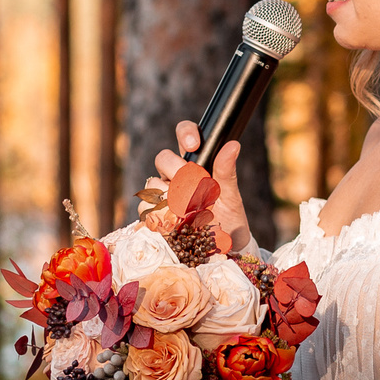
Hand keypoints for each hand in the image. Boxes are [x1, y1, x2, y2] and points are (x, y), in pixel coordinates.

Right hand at [149, 122, 251, 252]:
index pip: (184, 134)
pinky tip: (175, 223)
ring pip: (152, 183)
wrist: (224, 246)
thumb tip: (233, 145)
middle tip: (194, 189)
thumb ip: (227, 171)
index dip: (186, 134)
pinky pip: (146, 208)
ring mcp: (164, 193)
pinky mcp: (156, 213)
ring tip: (189, 211)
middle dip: (176, 170)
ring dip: (170, 197)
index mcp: (195, 161)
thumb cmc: (230, 216)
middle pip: (163, 159)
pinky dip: (159, 215)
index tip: (194, 145)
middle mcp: (176, 174)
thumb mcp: (231, 195)